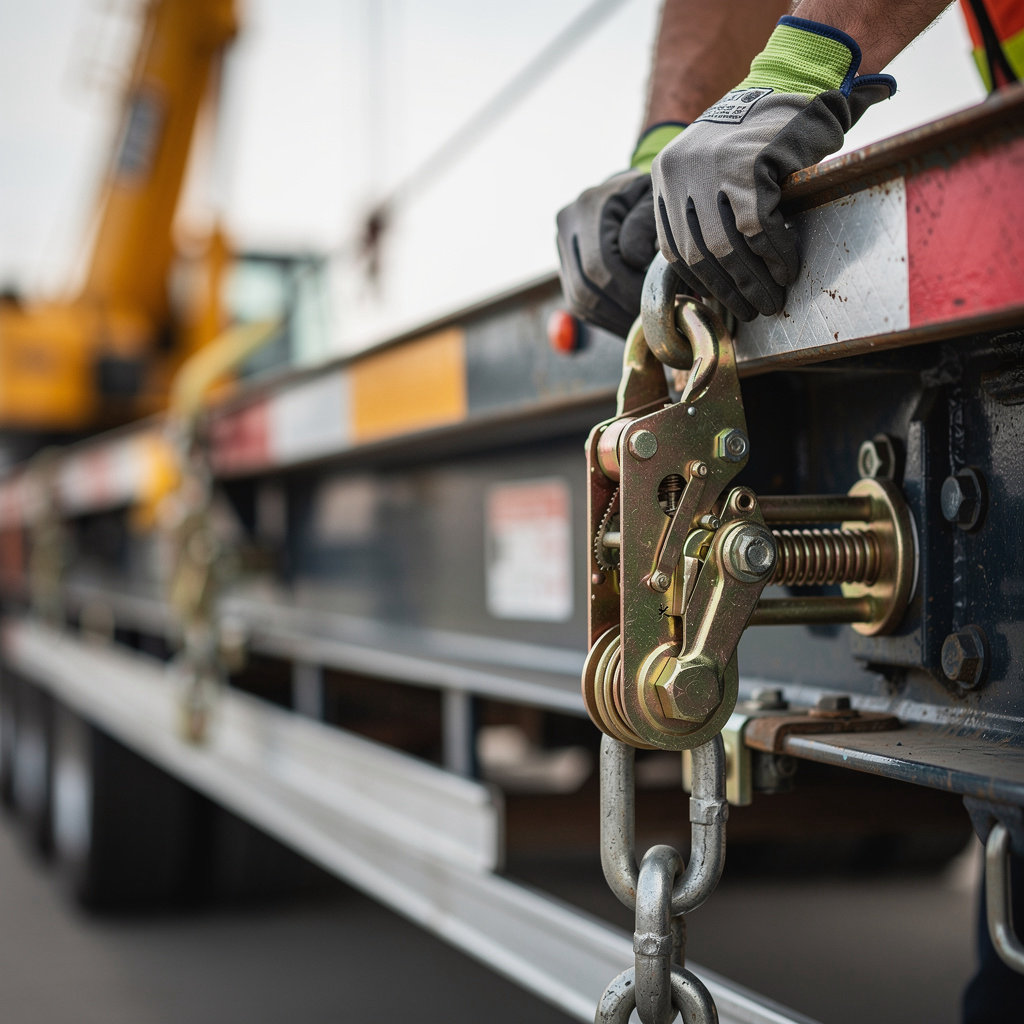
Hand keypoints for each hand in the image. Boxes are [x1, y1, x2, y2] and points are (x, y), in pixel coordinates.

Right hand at [555, 170, 657, 337]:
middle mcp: (566, 225)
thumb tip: (634, 259)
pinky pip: (579, 304)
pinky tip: (630, 321)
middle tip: (654, 320)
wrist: (637, 193)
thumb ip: (648, 223)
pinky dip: (606, 318)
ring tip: (645, 325)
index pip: (601, 263)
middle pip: (586, 286)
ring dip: (613, 320)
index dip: (631, 288)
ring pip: (579, 300)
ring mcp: (561, 247)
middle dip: (623, 308)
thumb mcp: (660, 201)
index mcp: (589, 205)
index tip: (663, 299)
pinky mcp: (564, 267)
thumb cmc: (657, 197)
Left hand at [651, 16, 894, 320]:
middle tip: (751, 311)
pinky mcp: (748, 169)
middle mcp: (680, 173)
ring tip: (772, 300)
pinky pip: (759, 232)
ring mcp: (712, 171)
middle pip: (701, 254)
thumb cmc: (755, 137)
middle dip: (729, 290)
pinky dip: (776, 257)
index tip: (718, 301)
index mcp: (665, 177)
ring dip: (754, 282)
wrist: (793, 80)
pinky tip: (788, 271)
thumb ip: (700, 214)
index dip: (698, 281)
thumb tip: (704, 284)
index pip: (673, 247)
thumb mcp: (710, 171)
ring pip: (729, 249)